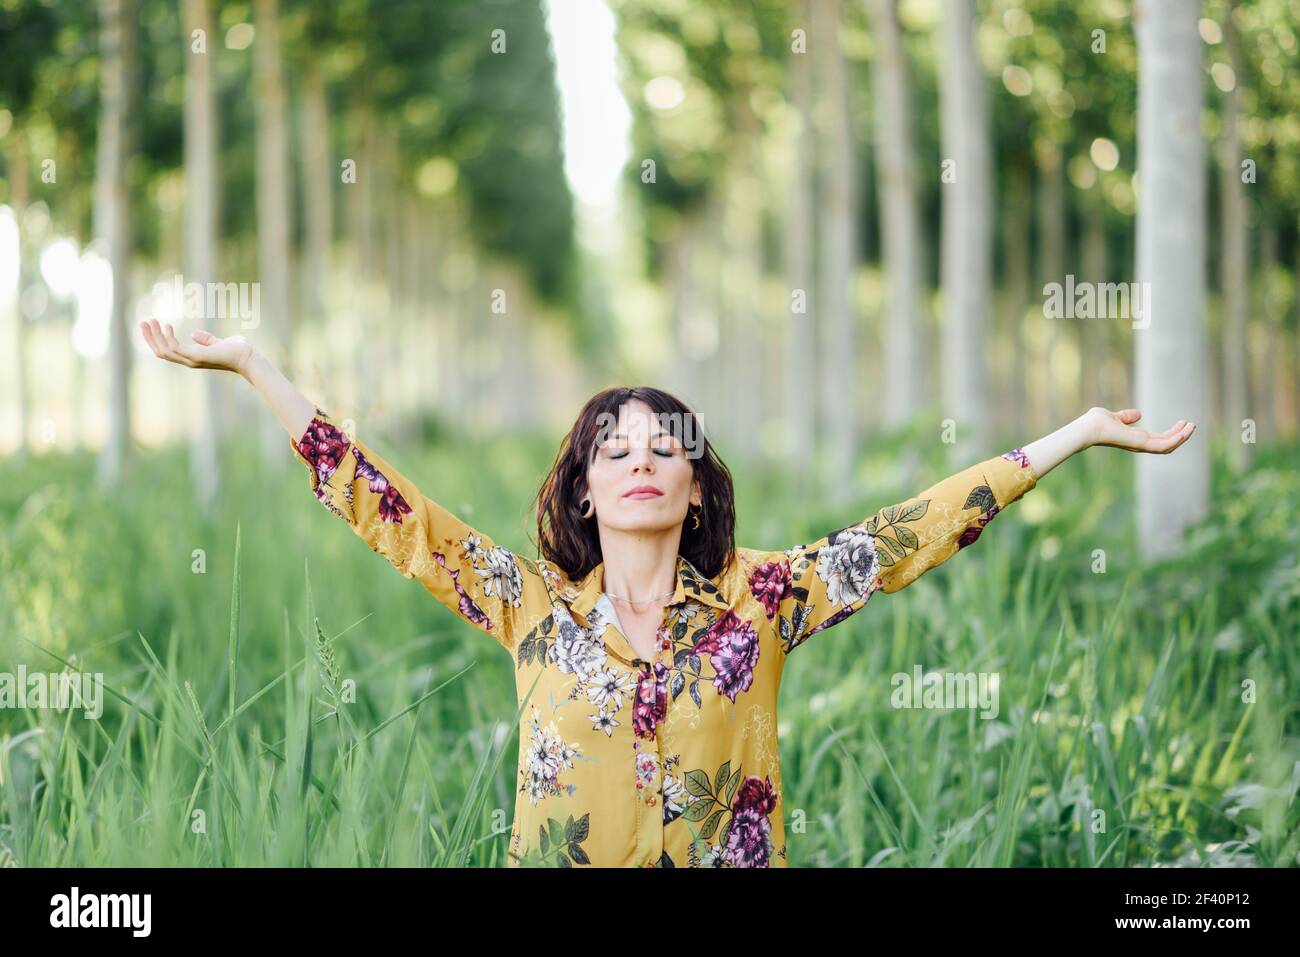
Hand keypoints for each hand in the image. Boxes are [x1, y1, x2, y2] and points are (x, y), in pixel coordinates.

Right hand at [139, 319, 253, 375]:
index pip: (167, 351)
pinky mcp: (198, 356)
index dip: (156, 340)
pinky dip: (168, 337)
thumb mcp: (217, 343)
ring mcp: (193, 360)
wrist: (249, 359)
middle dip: (150, 338)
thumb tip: (194, 334)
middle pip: (161, 352)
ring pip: (165, 350)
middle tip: (143, 322)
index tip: (150, 326)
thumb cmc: (236, 352)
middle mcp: (189, 361)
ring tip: (151, 321)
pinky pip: (176, 348)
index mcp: (191, 357)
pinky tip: (166, 325)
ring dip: (155, 336)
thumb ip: (206, 340)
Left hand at [1081, 407, 1195, 453]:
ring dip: (1182, 437)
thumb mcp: (1115, 416)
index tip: (1183, 422)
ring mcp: (1140, 446)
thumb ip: (1126, 416)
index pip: (1158, 438)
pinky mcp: (1140, 444)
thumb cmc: (1095, 423)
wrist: (1087, 428)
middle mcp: (1139, 444)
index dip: (1172, 432)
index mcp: (1135, 438)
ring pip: (1168, 446)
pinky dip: (1176, 439)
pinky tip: (1185, 431)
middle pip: (1166, 443)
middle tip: (1192, 424)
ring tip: (1193, 426)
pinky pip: (1163, 446)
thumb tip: (1138, 414)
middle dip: (1180, 434)